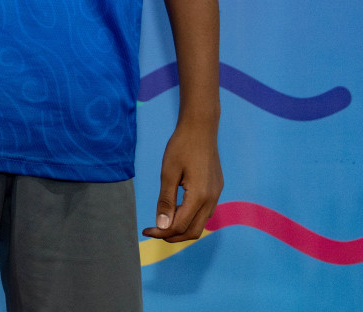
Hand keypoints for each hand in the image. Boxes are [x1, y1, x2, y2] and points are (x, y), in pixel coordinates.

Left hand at [141, 122, 221, 241]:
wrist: (201, 127)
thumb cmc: (181, 146)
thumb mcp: (168, 173)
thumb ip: (165, 201)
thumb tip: (161, 226)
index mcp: (199, 196)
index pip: (179, 226)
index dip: (161, 232)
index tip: (146, 230)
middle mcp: (212, 199)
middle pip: (193, 231)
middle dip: (172, 235)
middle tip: (154, 230)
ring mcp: (217, 194)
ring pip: (200, 223)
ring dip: (182, 227)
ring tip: (163, 220)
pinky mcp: (217, 188)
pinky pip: (205, 212)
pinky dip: (190, 217)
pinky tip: (176, 208)